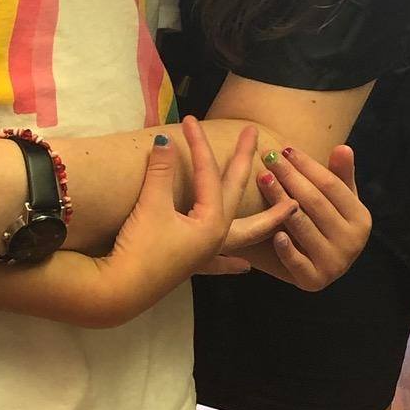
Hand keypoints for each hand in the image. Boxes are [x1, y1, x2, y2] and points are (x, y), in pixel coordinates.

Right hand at [91, 119, 268, 319]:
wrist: (120, 290)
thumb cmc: (140, 248)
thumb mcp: (150, 205)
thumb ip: (159, 172)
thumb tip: (162, 141)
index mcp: (211, 221)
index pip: (207, 173)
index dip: (197, 144)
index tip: (189, 120)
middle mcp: (216, 236)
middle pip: (236, 193)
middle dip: (246, 163)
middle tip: (256, 136)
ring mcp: (205, 253)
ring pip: (244, 232)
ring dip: (265, 219)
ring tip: (289, 210)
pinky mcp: (190, 265)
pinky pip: (219, 261)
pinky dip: (232, 262)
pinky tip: (243, 267)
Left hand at [240, 143, 370, 290]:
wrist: (318, 263)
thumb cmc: (324, 221)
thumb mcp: (336, 198)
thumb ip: (339, 174)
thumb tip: (343, 148)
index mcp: (361, 220)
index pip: (331, 186)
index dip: (308, 166)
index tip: (285, 149)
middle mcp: (353, 244)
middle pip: (315, 203)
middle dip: (290, 177)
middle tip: (268, 158)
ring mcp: (335, 265)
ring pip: (302, 226)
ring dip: (280, 201)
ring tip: (263, 178)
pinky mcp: (315, 282)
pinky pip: (297, 263)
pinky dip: (286, 248)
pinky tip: (273, 231)